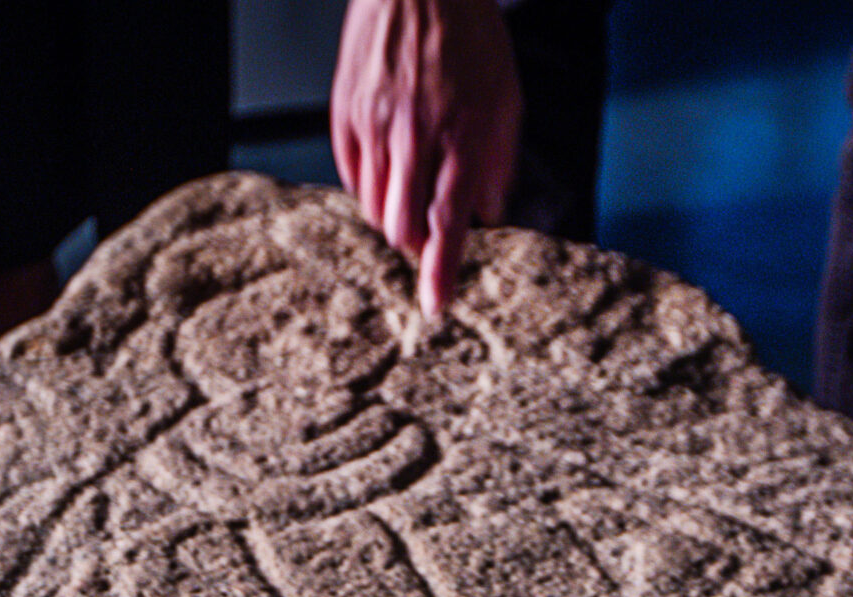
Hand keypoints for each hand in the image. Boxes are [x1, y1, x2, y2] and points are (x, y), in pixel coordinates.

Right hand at [332, 0, 521, 317]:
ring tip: (410, 196)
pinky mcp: (346, 113)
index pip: (448, 222)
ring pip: (374, 206)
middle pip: (403, 225)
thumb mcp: (506, 96)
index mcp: (462, 133)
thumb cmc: (468, 35)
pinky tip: (386, 173)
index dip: (441, 272)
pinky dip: (369, 189)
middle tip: (429, 234)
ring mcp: (374, 124)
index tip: (436, 306)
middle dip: (416, 244)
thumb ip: (500, 160)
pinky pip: (352, 176)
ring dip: (394, 217)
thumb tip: (490, 214)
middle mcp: (414, 134)